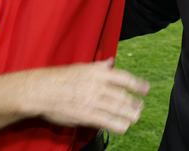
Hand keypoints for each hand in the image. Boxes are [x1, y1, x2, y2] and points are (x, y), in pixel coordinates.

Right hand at [33, 59, 148, 134]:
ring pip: (118, 110)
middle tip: (140, 106)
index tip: (146, 89)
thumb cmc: (60, 77)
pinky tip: (124, 127)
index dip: (138, 84)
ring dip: (130, 114)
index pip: (124, 78)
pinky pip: (107, 121)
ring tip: (135, 116)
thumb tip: (111, 61)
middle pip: (123, 96)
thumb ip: (99, 66)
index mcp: (97, 72)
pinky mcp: (87, 115)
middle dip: (134, 103)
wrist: (42, 90)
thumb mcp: (81, 67)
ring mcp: (93, 101)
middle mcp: (98, 86)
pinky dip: (118, 125)